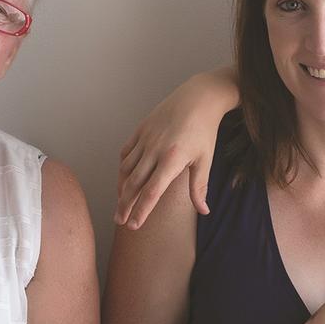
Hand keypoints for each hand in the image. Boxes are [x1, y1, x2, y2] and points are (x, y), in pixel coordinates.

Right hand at [115, 67, 237, 228]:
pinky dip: (122, 167)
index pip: (152, 192)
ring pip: (126, 169)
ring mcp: (145, 139)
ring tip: (120, 203)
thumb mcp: (205, 160)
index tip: (133, 225)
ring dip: (121, 188)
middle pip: (133, 184)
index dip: (141, 210)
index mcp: (172, 160)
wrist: (199, 98)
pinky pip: (126, 152)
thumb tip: (204, 211)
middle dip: (125, 205)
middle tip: (119, 221)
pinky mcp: (141, 130)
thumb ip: (199, 187)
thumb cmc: (204, 131)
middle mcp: (154, 150)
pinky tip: (123, 179)